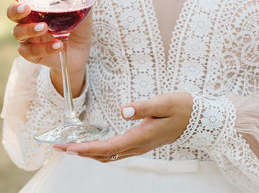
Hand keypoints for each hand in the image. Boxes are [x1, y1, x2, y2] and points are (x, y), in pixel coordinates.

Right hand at [0, 0, 105, 96]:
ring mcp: (28, 37)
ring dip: (30, 30)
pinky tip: (58, 45)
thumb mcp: (85, 6)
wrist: (80, 53)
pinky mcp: (33, 54)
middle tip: (26, 8)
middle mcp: (29, 19)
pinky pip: (30, 52)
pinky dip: (44, 48)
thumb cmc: (78, 25)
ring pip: (18, 33)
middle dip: (15, 9)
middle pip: (11, 13)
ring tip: (45, 28)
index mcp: (38, 4)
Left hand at [54, 92, 192, 161]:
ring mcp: (140, 147)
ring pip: (109, 156)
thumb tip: (124, 111)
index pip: (108, 147)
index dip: (86, 149)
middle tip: (59, 147)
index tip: (68, 147)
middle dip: (81, 153)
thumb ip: (144, 107)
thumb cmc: (182, 108)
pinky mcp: (141, 143)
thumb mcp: (165, 103)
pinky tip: (93, 144)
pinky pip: (116, 151)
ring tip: (71, 146)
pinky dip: (100, 150)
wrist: (198, 119)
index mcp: (141, 137)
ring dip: (89, 153)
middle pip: (104, 155)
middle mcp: (138, 146)